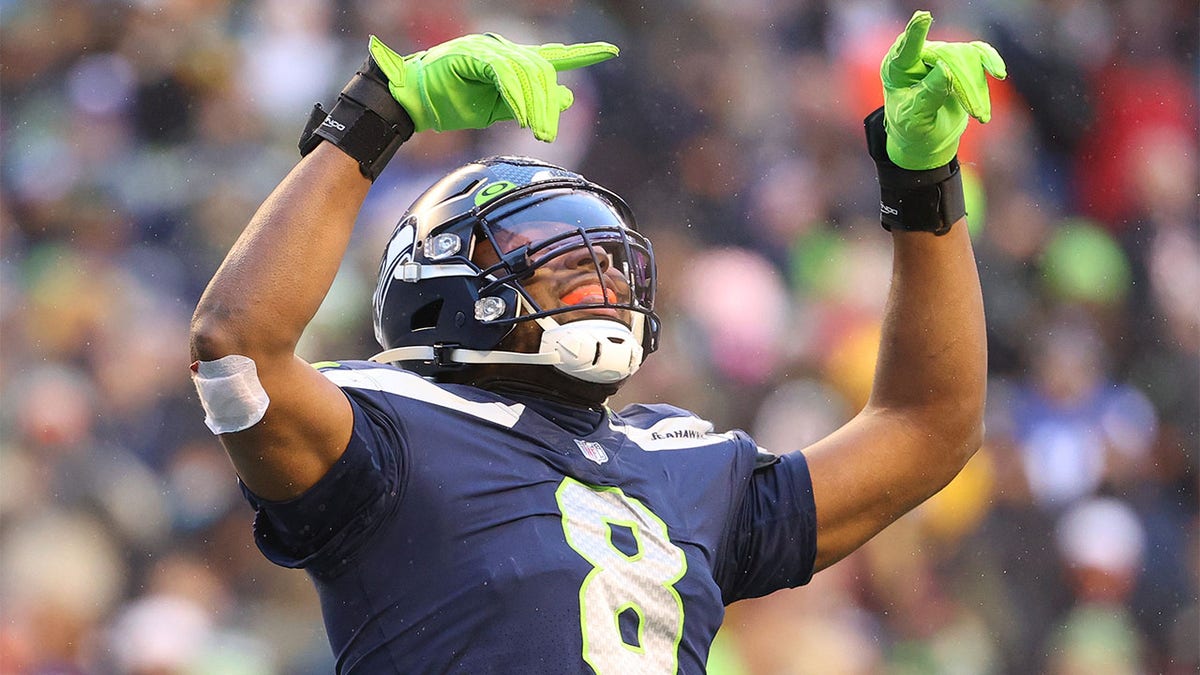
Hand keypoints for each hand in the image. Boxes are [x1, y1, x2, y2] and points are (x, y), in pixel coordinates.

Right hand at [368, 33, 617, 142]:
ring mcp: (487, 49)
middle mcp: (504, 50)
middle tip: (547, 137)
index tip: (610, 52)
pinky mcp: (471, 55)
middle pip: (542, 72)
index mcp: (512, 62)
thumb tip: (568, 99)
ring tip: (536, 133)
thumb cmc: (452, 102)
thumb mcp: (498, 109)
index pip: (553, 56)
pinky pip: (502, 75)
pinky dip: (514, 97)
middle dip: (549, 107)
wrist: (412, 100)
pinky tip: (519, 117)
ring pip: (526, 74)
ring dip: (534, 108)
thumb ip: (531, 104)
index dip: (582, 53)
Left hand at [881, 11, 1005, 169]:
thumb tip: (945, 69)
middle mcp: (918, 56)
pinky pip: (978, 52)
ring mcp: (940, 55)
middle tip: (977, 112)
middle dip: (964, 85)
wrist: (927, 136)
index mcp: (897, 69)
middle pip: (945, 56)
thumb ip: (927, 96)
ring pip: (965, 57)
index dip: (916, 34)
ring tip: (981, 114)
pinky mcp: (960, 59)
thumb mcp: (914, 119)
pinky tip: (998, 73)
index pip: (906, 50)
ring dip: (976, 87)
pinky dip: (990, 62)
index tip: (923, 17)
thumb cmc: (913, 127)